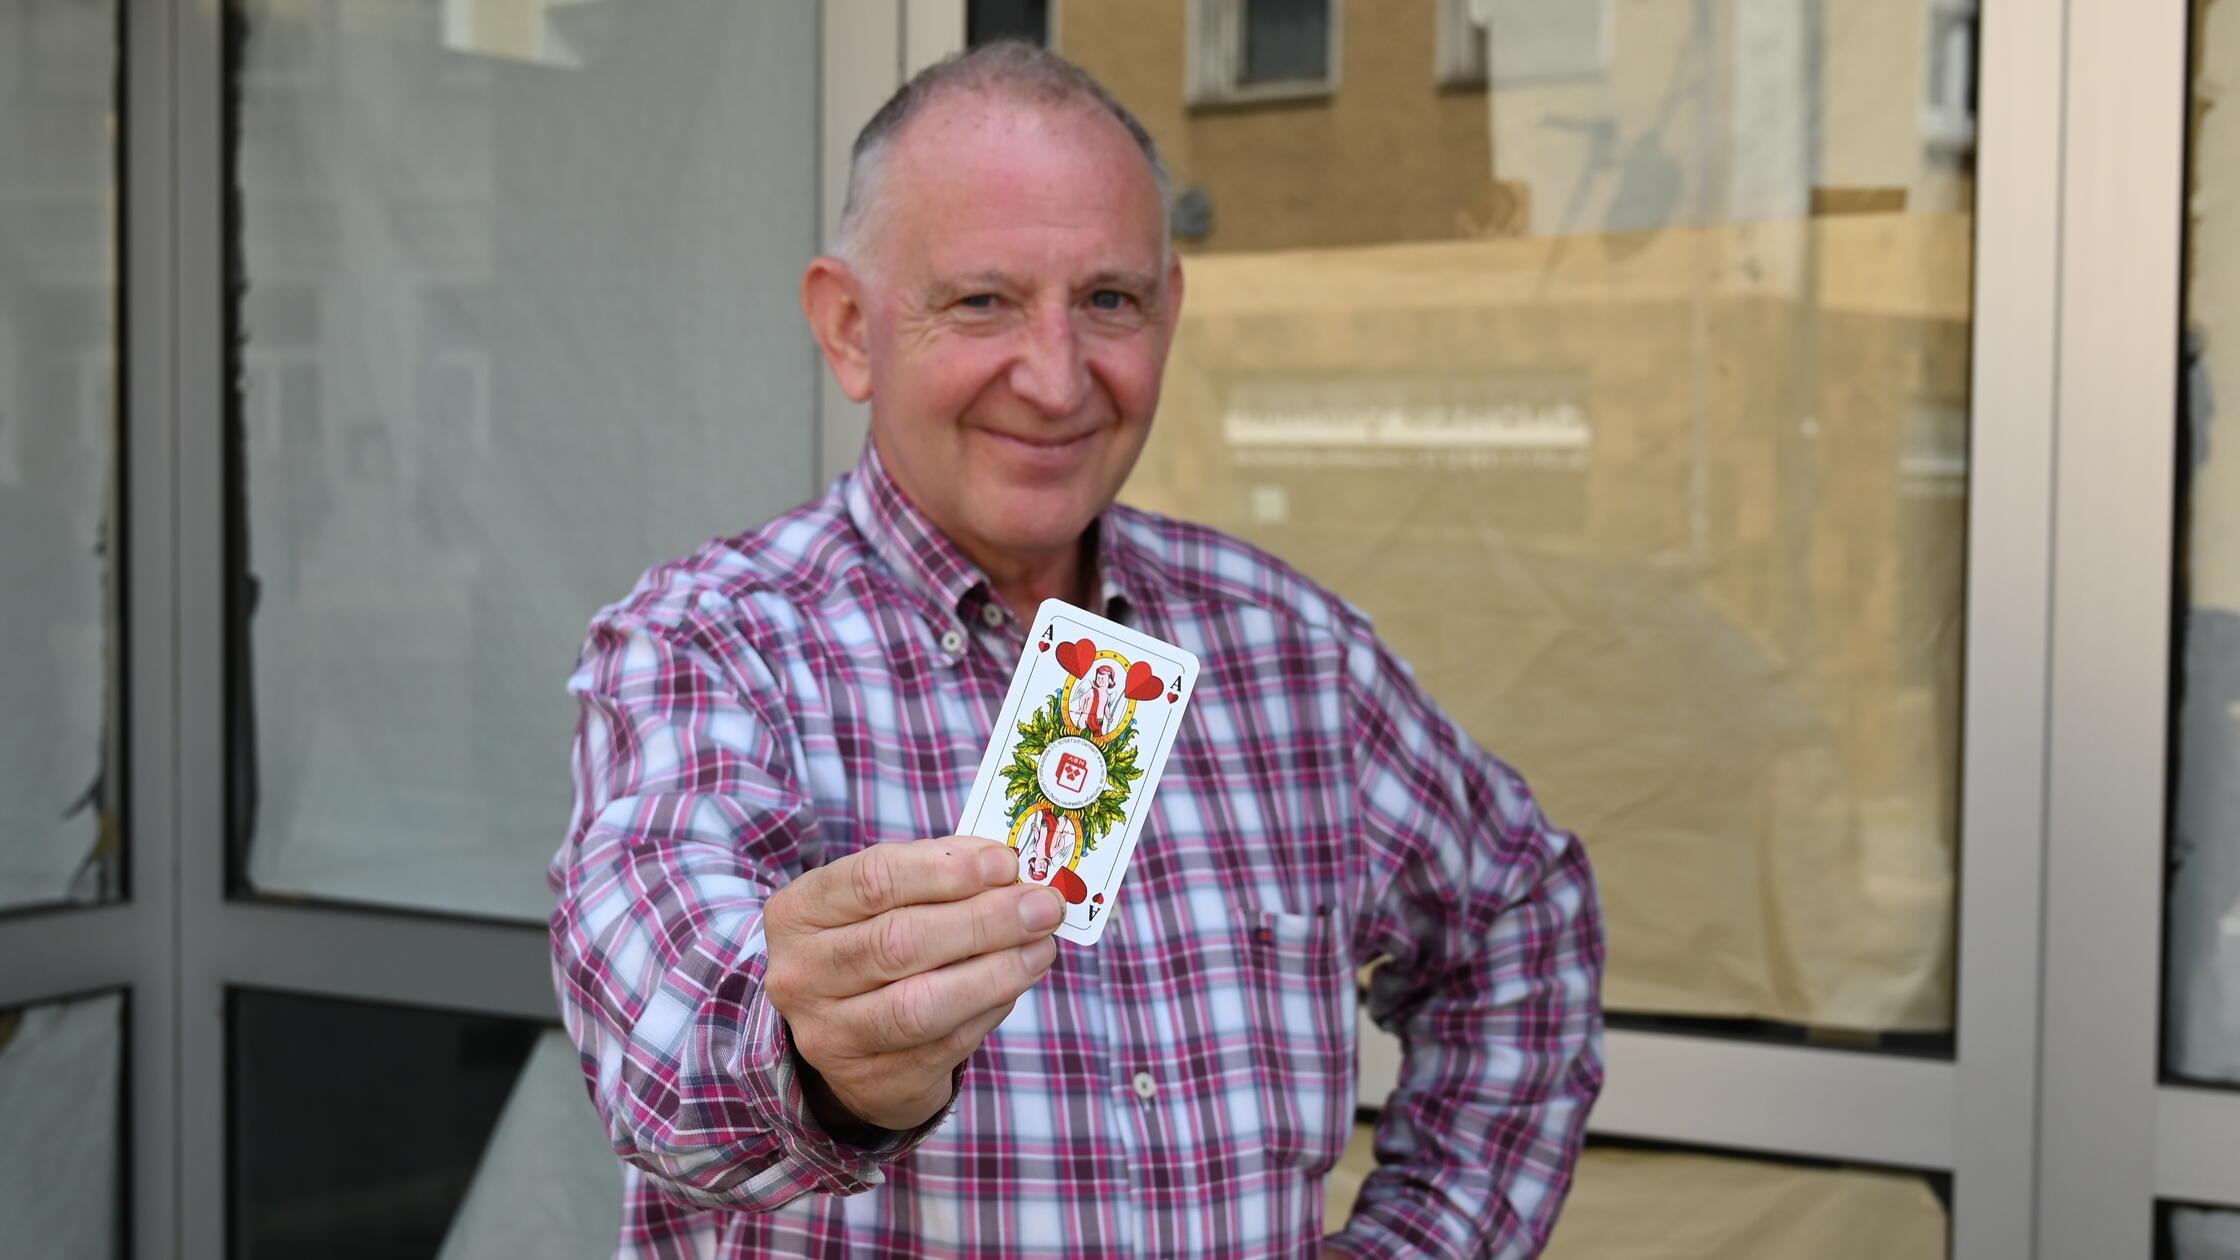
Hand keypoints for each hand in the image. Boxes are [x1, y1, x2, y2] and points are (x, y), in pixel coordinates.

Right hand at [764, 836, 1064, 1131]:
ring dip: (996, 971)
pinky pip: (945, 1045)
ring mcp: (831, 1037)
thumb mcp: (881, 902)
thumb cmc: (872, 944)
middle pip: (899, 943)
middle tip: (1041, 906)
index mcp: (798, 914)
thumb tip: (1009, 867)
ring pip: (922, 1004)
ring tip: (1041, 946)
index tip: (1006, 863)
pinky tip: (1017, 982)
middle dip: (984, 921)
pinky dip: (991, 1009)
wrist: (843, 1036)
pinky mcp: (872, 1081)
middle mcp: (802, 976)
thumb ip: (936, 877)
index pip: (872, 880)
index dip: (946, 870)